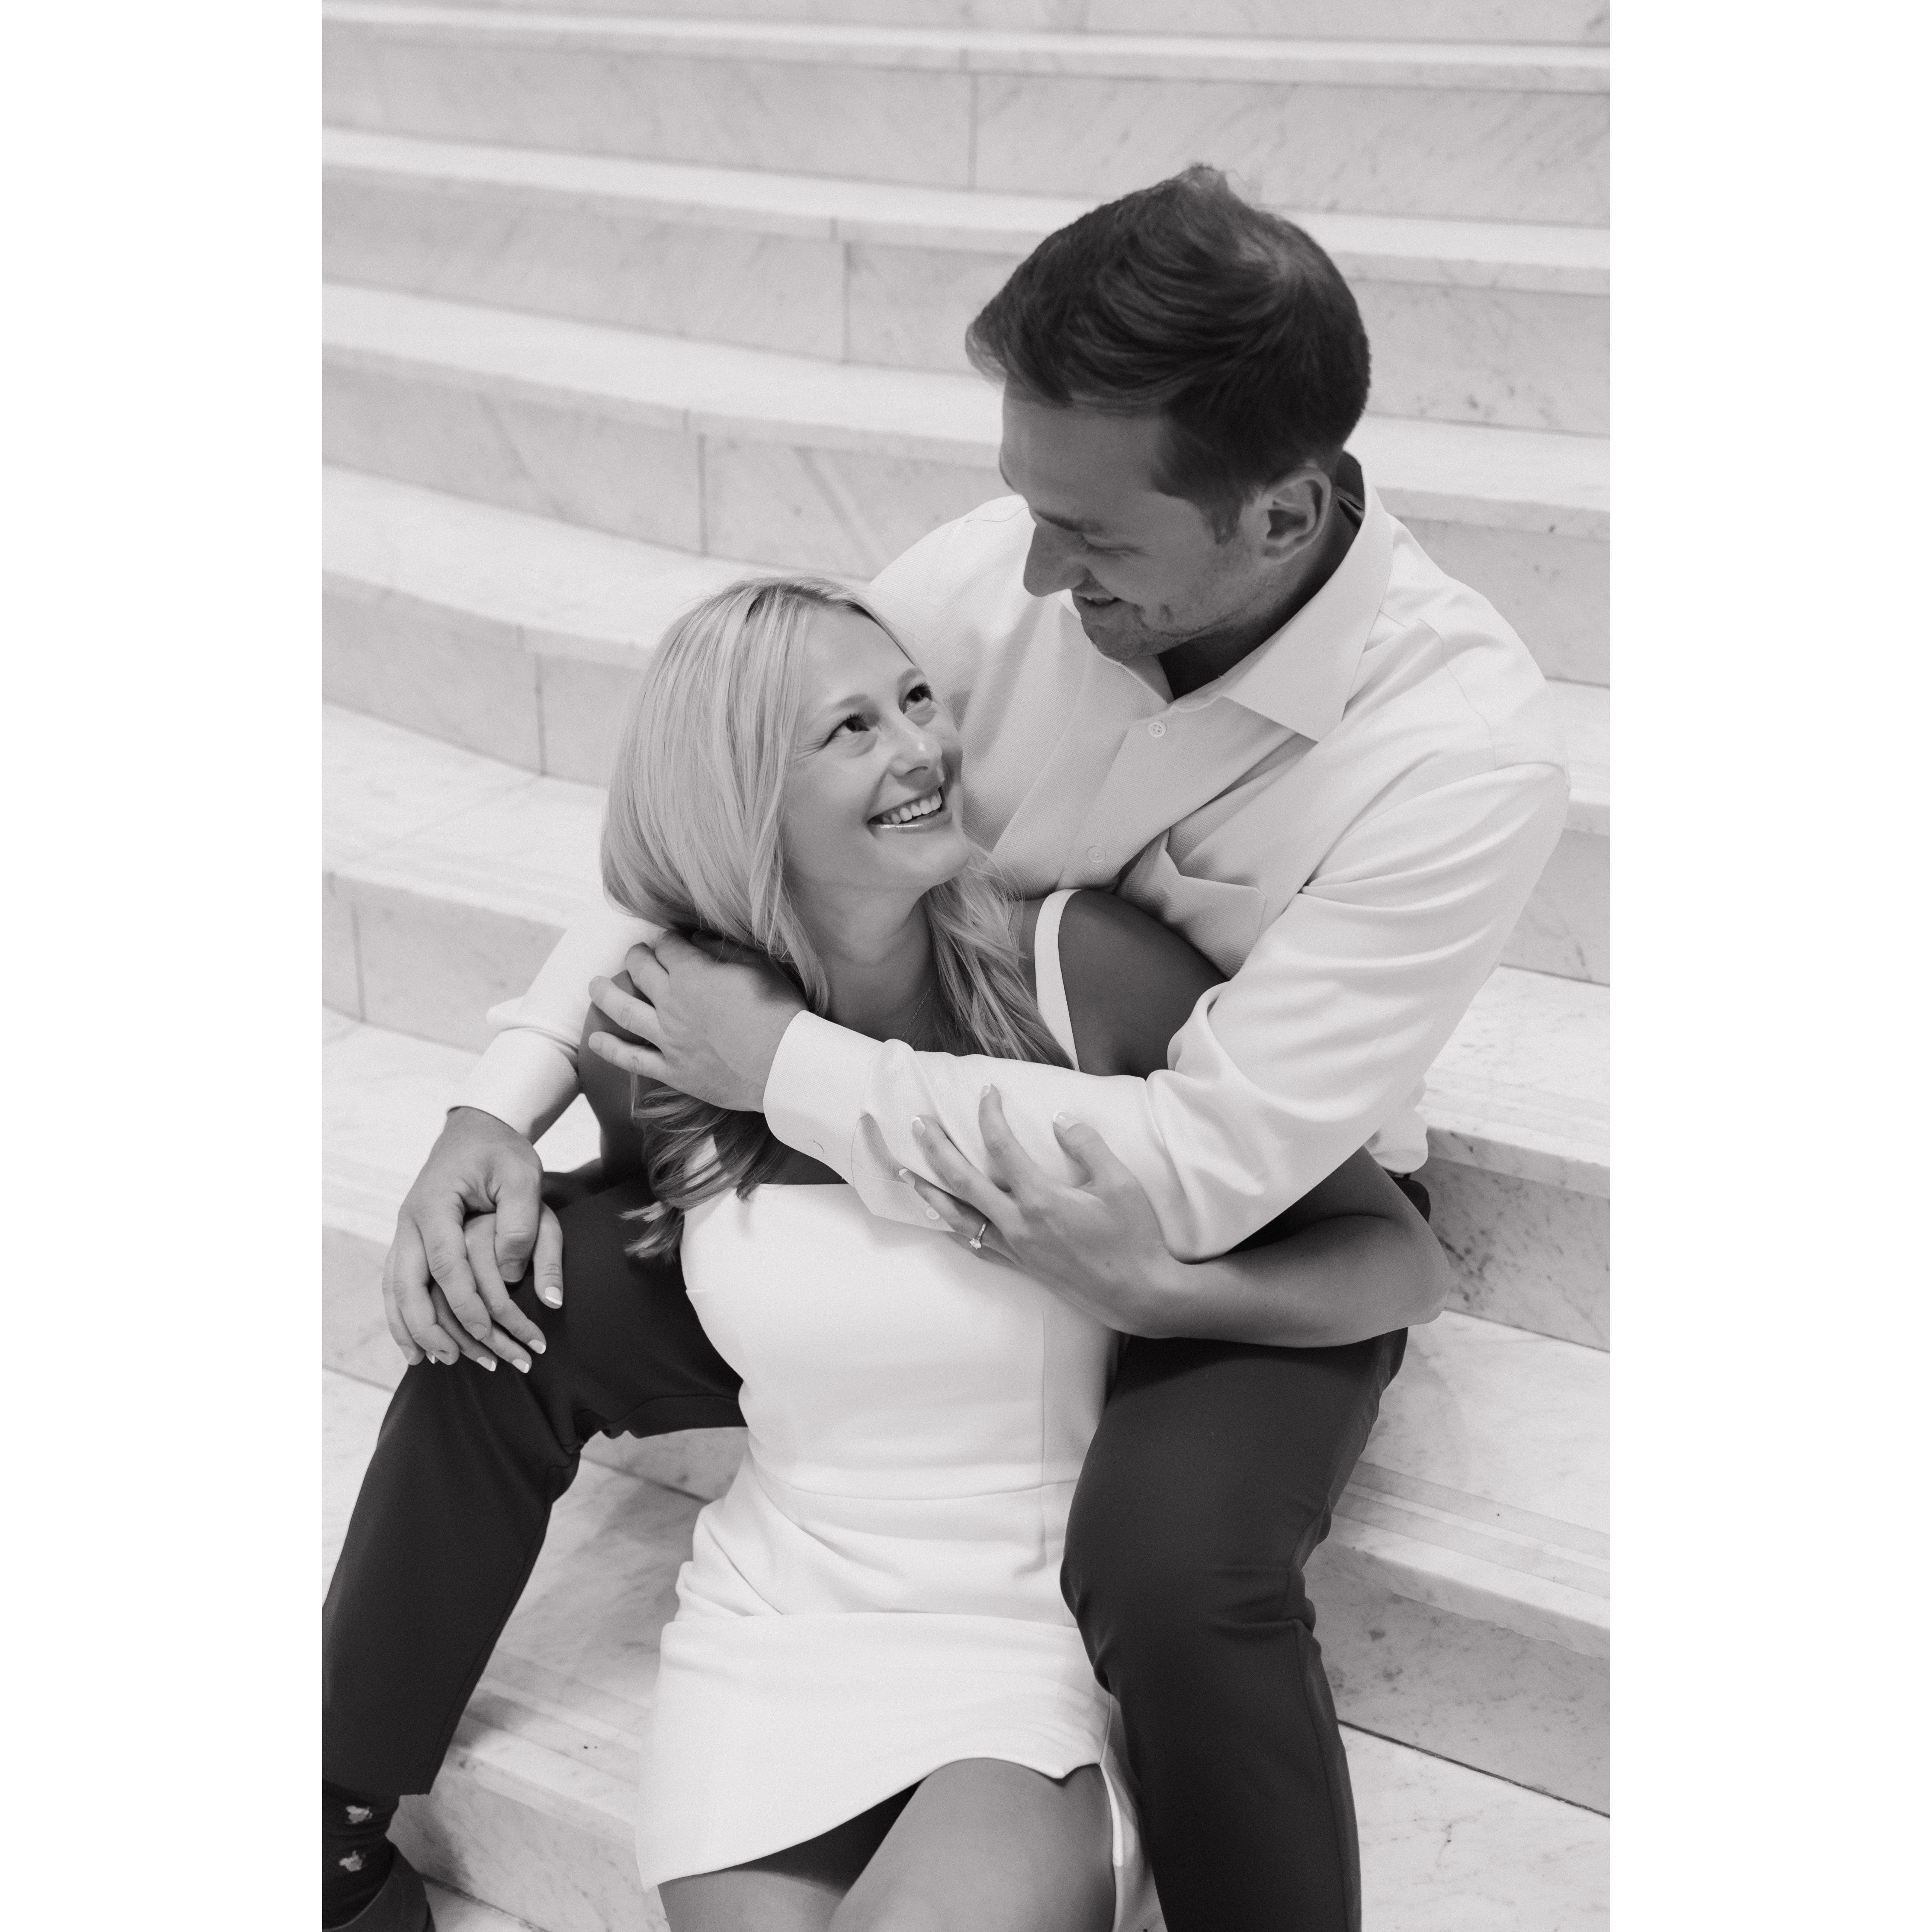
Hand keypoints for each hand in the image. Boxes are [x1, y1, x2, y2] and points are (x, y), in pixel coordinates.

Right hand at [383, 1106, 562, 1369]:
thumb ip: (521, 1222)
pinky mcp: (409, 1240)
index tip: (488, 1331)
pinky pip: (397, 1284)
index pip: (446, 1264)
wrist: (476, 1129)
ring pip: (395, 1289)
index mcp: (435, 1204)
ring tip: (432, 1363)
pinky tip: (415, 1344)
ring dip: (410, 1328)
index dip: (465, 1302)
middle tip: (457, 1360)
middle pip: (407, 1285)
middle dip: (429, 1327)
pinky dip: (402, 1316)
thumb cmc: (503, 1152)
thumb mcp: (523, 1175)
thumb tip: (511, 1277)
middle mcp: (410, 1221)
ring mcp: (405, 1231)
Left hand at [586, 931, 805, 1112]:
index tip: (673, 940)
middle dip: (637, 956)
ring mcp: (669, 1038)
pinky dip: (611, 1049)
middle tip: (636, 953)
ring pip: (625, 1010)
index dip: (669, 939)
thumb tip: (698, 939)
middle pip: (641, 970)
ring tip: (594, 985)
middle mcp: (672, 1002)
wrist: (784, 1066)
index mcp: (693, 972)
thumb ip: (724, 949)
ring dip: (606, 994)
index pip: (668, 945)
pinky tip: (595, 1040)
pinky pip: (632, 1058)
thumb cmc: (779, 1012)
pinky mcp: (673, 1070)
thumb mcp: (759, 967)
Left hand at [901, 1089, 1186, 1335]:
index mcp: (1041, 1200)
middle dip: (936, 1149)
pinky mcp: (1020, 1265)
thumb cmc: (1134, 1238)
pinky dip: (952, 1227)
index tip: (986, 1091)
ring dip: (930, 1191)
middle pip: (963, 1180)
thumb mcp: (1122, 1184)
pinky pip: (975, 1244)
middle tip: (917, 1123)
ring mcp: (1016, 1248)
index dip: (989, 1115)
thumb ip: (1089, 1146)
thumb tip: (1060, 1119)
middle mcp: (1019, 1225)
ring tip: (907, 1172)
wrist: (1138, 1294)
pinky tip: (941, 1219)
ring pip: (959, 1216)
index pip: (1002, 1147)